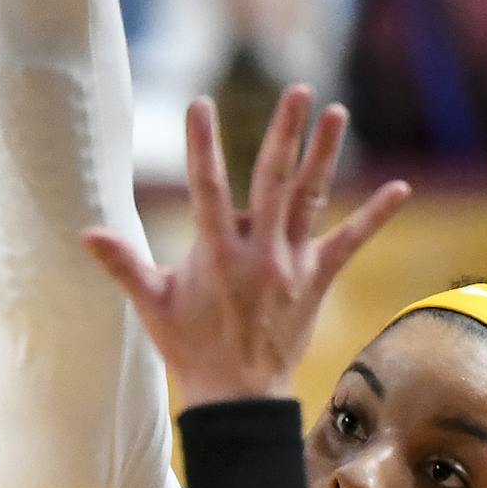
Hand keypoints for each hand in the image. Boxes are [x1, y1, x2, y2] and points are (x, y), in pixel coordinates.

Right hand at [83, 88, 409, 407]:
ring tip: (336, 112)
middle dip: (284, 132)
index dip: (203, 144)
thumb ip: (124, 264)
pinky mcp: (317, 280)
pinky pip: (350, 242)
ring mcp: (292, 265)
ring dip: (324, 154)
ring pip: (311, 199)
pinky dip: (376, 216)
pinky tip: (401, 188)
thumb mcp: (153, 306)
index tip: (200, 102)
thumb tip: (85, 233)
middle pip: (273, 180)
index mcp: (217, 254)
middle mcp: (259, 253)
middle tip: (297, 90)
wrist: (239, 398)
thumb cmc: (191, 350)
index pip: (207, 188)